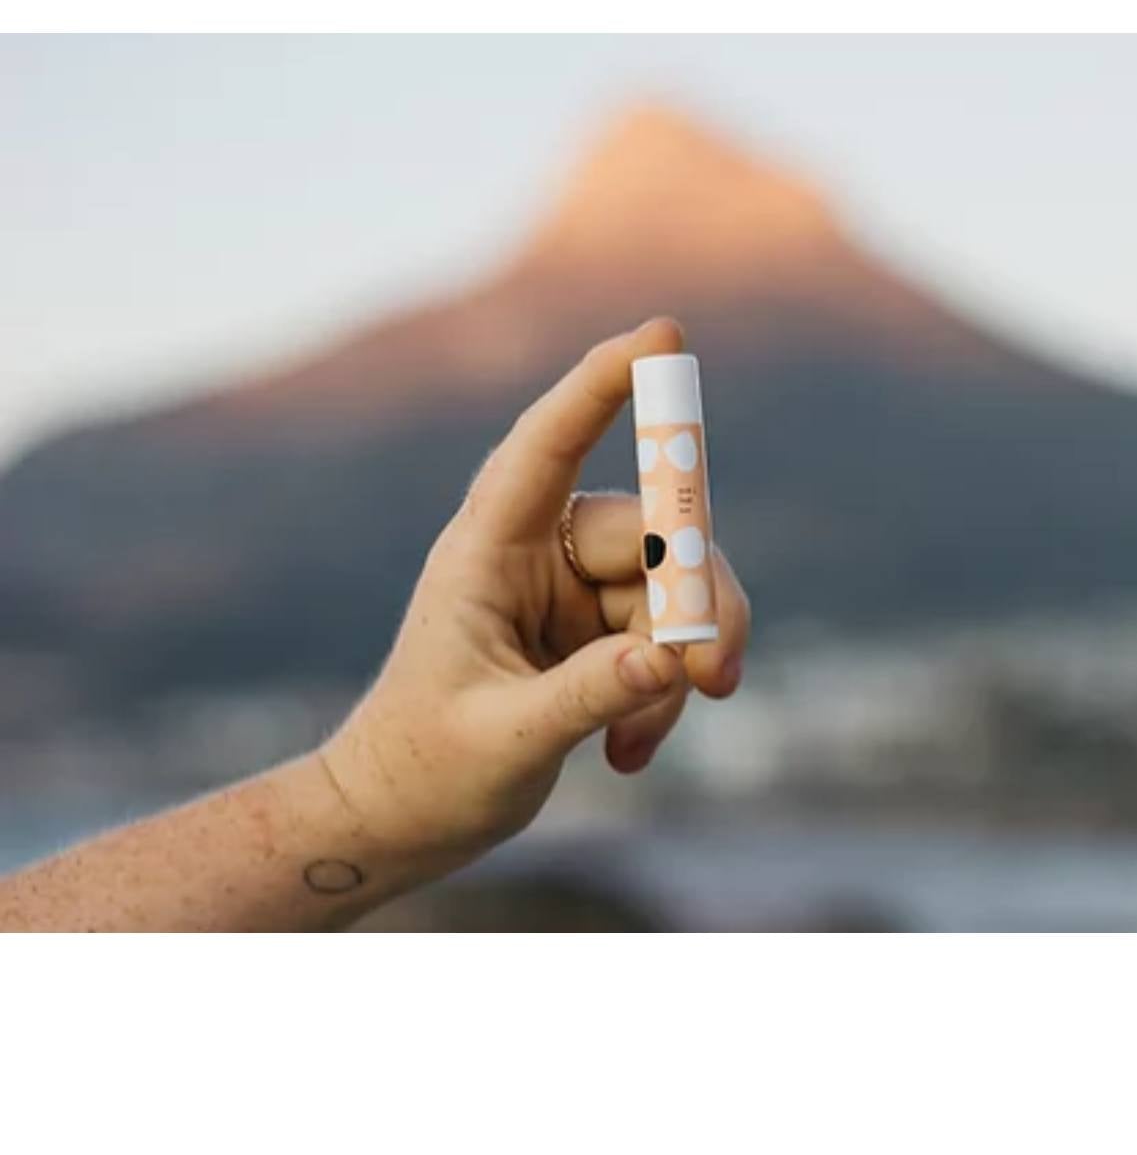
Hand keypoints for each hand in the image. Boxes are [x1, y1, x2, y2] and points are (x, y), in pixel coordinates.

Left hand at [318, 317, 749, 872]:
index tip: (664, 334)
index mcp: (484, 549)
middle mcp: (532, 554)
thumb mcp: (502, 740)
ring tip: (640, 745)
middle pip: (653, 532)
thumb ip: (585, 697)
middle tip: (715, 675)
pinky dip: (665, 696)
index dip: (602, 384)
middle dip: (697, 601)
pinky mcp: (597, 635)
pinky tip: (626, 756)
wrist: (402, 820)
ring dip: (679, 669)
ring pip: (675, 593)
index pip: (548, 445)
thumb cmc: (423, 771)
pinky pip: (669, 643)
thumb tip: (672, 659)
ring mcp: (569, 592)